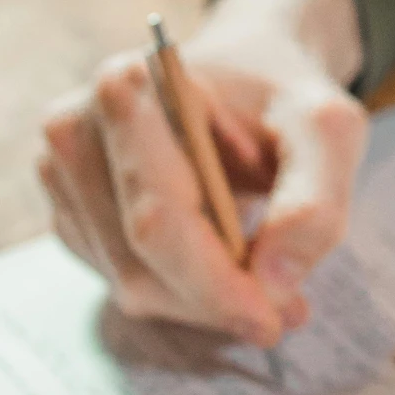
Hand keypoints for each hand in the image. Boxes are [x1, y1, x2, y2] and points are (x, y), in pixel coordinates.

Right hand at [39, 0, 366, 347]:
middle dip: (219, 299)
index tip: (272, 319)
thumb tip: (274, 282)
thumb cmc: (284, 95)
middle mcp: (77, 131)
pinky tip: (232, 270)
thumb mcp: (328, 128)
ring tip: (274, 285)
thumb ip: (315, 201)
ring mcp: (67, 178)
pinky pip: (127, 280)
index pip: (157, 218)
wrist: (250, 75)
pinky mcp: (77, 215)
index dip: (213, 282)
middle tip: (291, 311)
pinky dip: (185, 292)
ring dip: (206, 301)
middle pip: (140, 261)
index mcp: (128, 89)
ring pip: (132, 283)